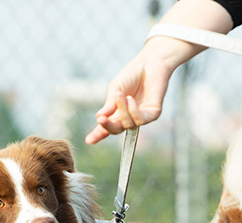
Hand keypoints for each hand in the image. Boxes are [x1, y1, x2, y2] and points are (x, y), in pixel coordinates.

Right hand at [83, 0, 232, 144]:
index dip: (98, 134)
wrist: (150, 63)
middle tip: (101, 120)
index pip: (107, 126)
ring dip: (122, 111)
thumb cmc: (132, 74)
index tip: (88, 141)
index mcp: (117, 111)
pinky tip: (130, 99)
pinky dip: (133, 110)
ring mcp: (141, 116)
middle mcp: (129, 116)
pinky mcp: (153, 114)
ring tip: (121, 95)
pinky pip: (140, 120)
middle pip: (116, 130)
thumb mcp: (115, 89)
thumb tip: (99, 118)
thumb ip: (109, 104)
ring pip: (128, 124)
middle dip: (108, 126)